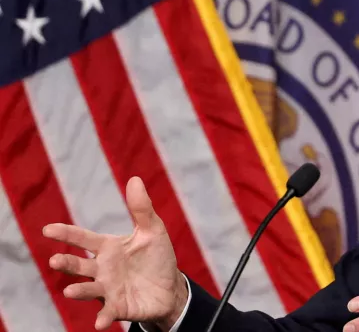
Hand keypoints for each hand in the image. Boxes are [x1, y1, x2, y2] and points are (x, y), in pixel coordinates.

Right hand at [42, 177, 187, 330]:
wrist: (170, 287)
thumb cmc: (156, 257)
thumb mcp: (153, 230)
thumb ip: (141, 208)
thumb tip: (135, 179)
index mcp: (108, 248)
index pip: (83, 239)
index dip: (66, 234)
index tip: (48, 229)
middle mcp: (102, 269)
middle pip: (79, 266)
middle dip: (67, 264)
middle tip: (56, 261)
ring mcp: (108, 289)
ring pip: (88, 289)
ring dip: (79, 291)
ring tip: (70, 291)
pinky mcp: (118, 307)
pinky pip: (108, 313)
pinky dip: (103, 317)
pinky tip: (100, 322)